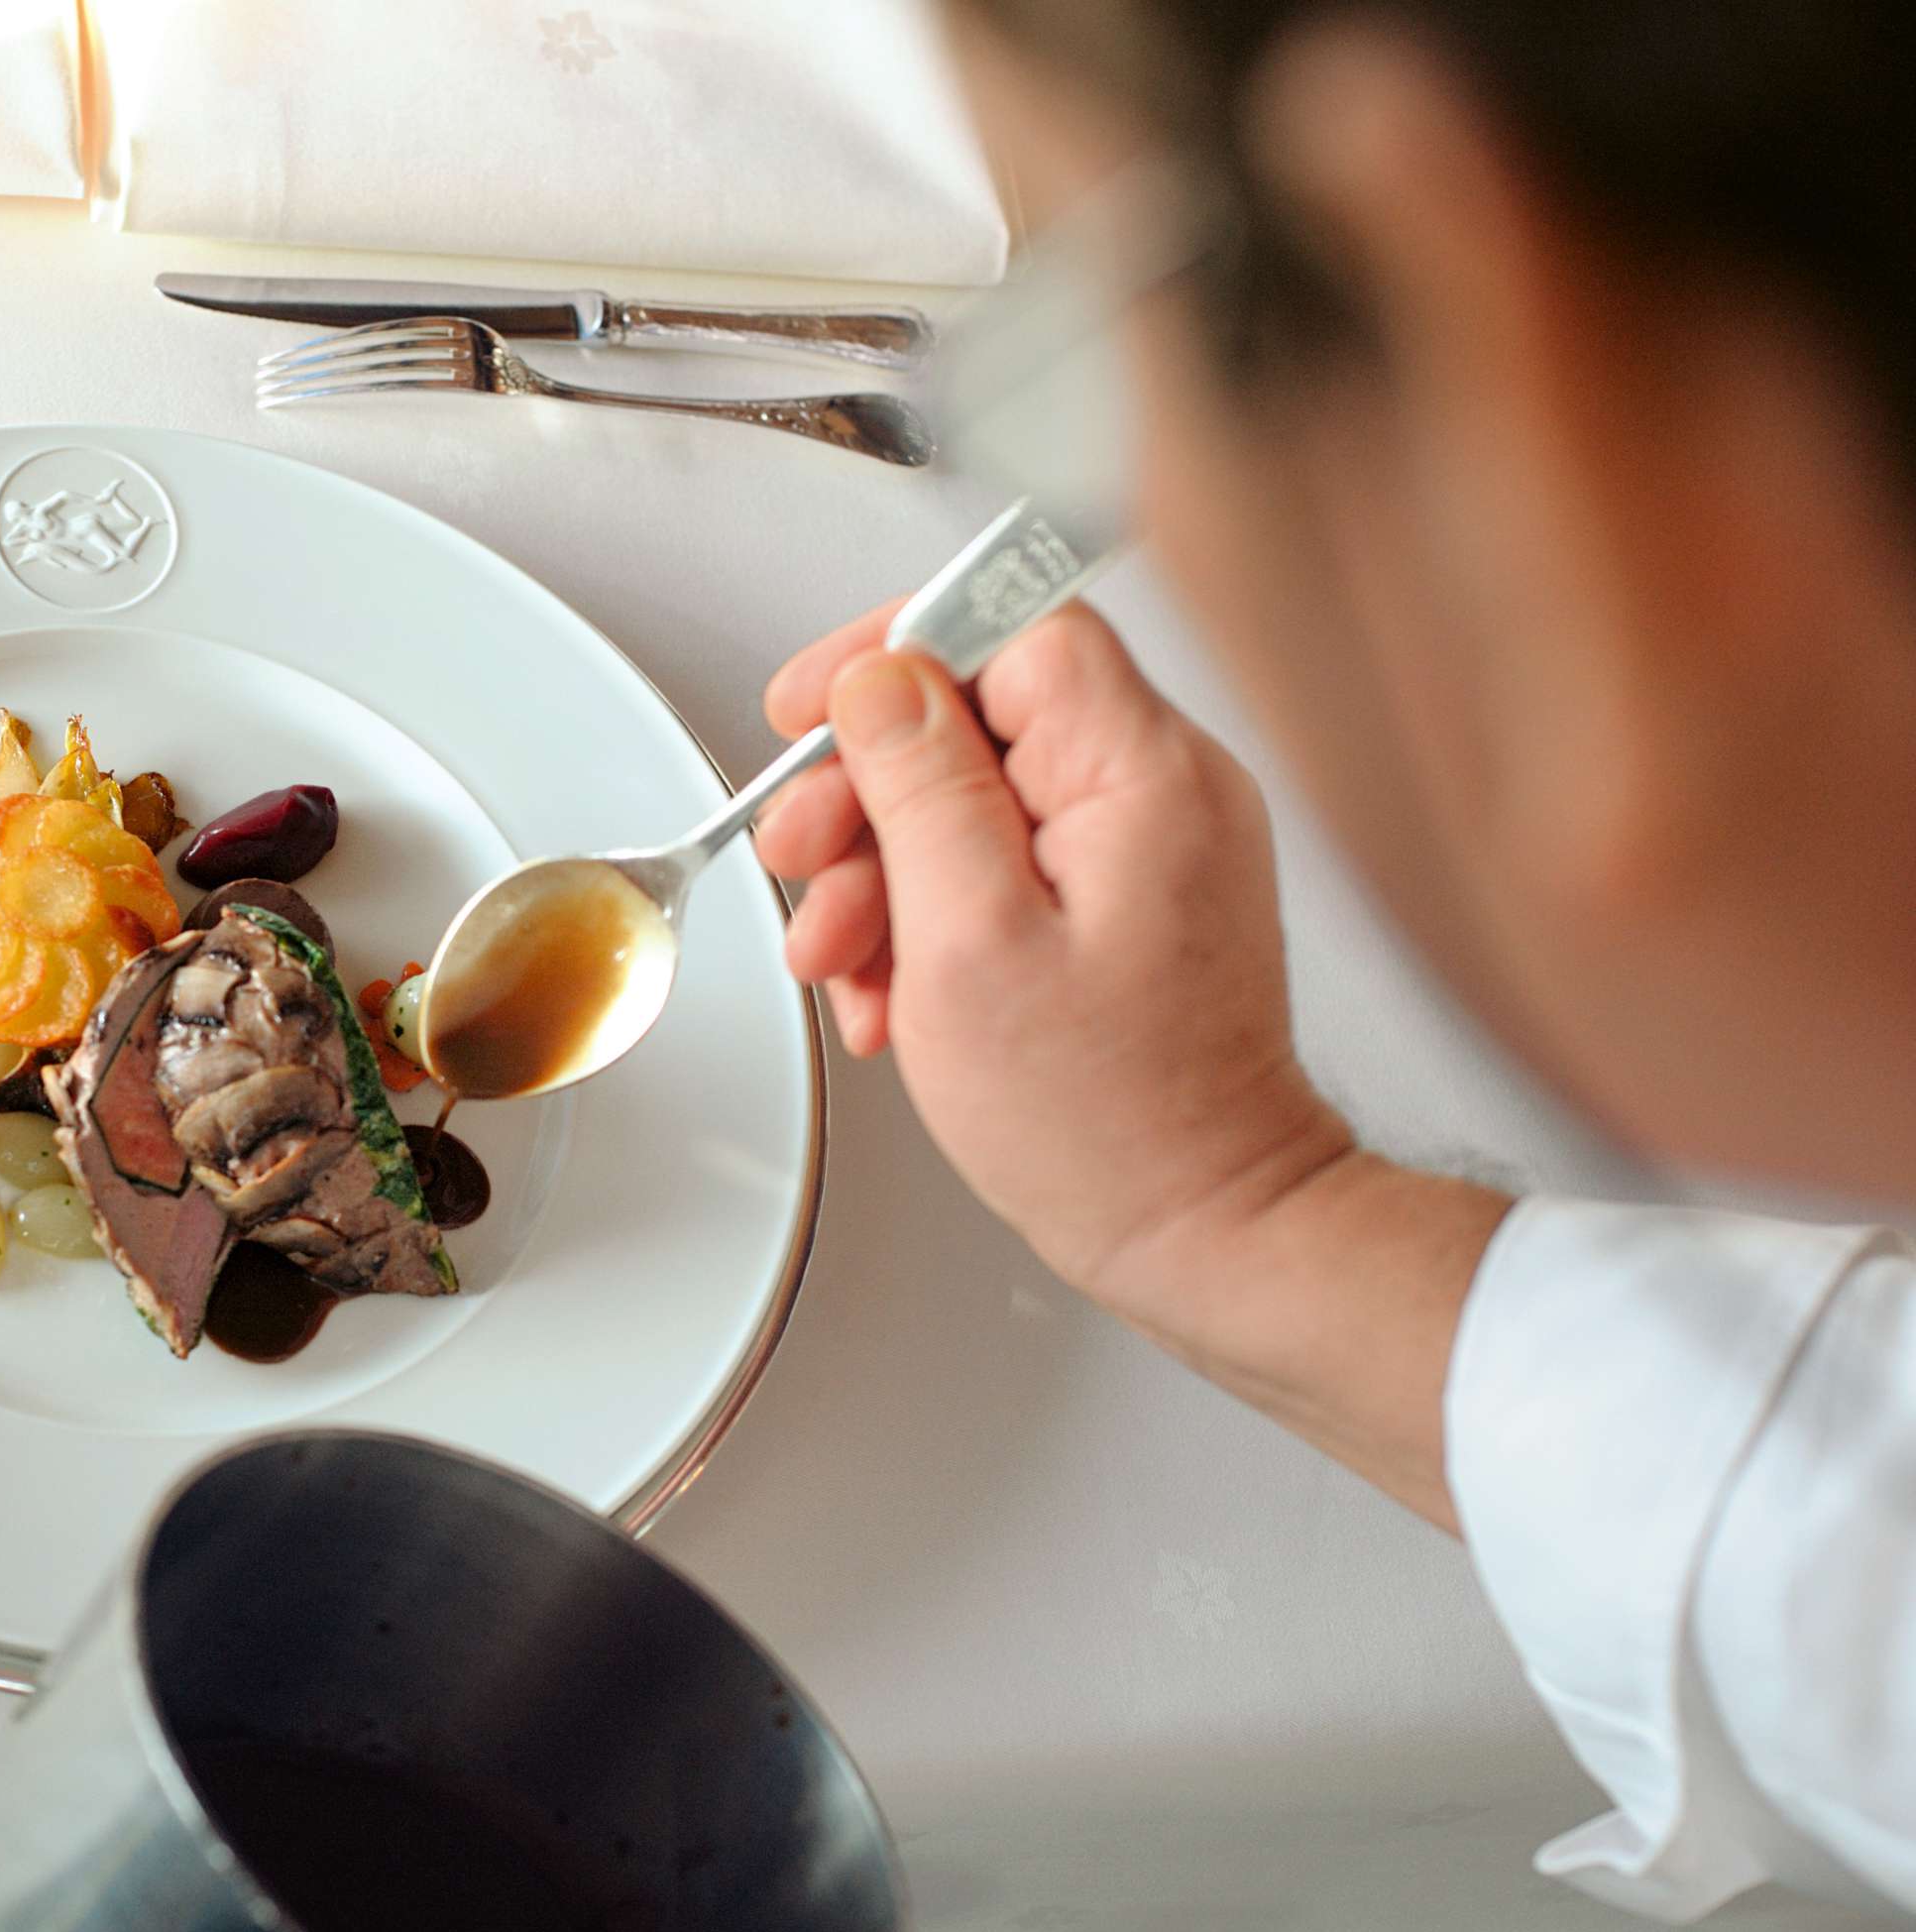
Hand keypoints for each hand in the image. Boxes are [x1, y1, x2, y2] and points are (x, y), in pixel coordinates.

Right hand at [758, 601, 1353, 1327]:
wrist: (1206, 1230)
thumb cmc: (1107, 1119)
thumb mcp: (968, 940)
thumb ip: (922, 787)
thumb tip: (882, 680)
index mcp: (1142, 775)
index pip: (1011, 625)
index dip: (893, 654)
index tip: (809, 710)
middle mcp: (1165, 791)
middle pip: (979, 715)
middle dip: (866, 792)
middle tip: (801, 860)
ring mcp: (1153, 848)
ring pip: (977, 798)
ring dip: (883, 872)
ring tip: (840, 963)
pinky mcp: (1134, 903)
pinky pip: (1008, 862)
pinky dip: (933, 916)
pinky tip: (895, 992)